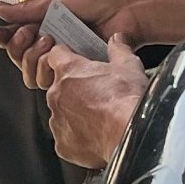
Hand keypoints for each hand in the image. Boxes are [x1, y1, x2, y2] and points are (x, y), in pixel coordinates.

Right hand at [0, 0, 184, 86]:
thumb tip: (1, 10)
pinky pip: (53, 79)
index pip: (18, 35)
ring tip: (48, 40)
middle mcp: (55, 40)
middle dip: (19, 46)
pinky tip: (55, 52)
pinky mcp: (78, 68)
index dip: (6, 37)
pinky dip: (48, 68)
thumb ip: (29, 9)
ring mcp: (66, 56)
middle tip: (29, 33)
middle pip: (21, 57)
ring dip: (33, 57)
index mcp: (49, 21)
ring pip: (33, 72)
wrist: (130, 9)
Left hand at [44, 36, 151, 168]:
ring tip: (98, 117)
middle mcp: (57, 94)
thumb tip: (117, 40)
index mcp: (69, 70)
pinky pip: (66, 137)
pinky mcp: (63, 144)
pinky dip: (77, 136)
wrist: (130, 134)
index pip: (54, 55)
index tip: (74, 61)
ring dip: (74, 112)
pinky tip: (95, 135)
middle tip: (95, 93)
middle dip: (73, 88)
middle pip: (57, 85)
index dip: (65, 56)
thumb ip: (119, 49)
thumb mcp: (128, 65)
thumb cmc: (127, 100)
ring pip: (61, 112)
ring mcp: (57, 120)